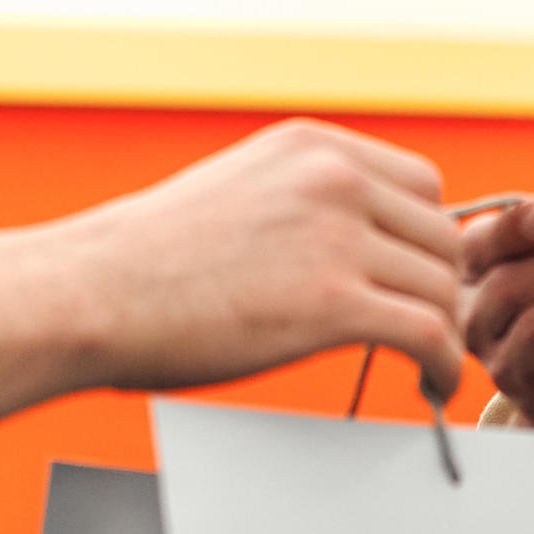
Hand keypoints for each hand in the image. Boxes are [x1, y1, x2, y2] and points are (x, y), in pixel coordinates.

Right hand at [52, 122, 467, 400]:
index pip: (421, 184)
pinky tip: (433, 387)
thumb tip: (343, 237)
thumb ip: (298, 199)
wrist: (89, 294)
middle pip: (441, 234)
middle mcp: (332, 178)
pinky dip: (444, 367)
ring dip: (444, 332)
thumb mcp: (237, 189)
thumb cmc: (145, 261)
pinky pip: (429, 332)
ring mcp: (335, 237)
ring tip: (428, 366)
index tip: (415, 277)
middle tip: (425, 329)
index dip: (424, 239)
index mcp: (310, 147)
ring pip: (441, 286)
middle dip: (437, 286)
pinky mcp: (332, 303)